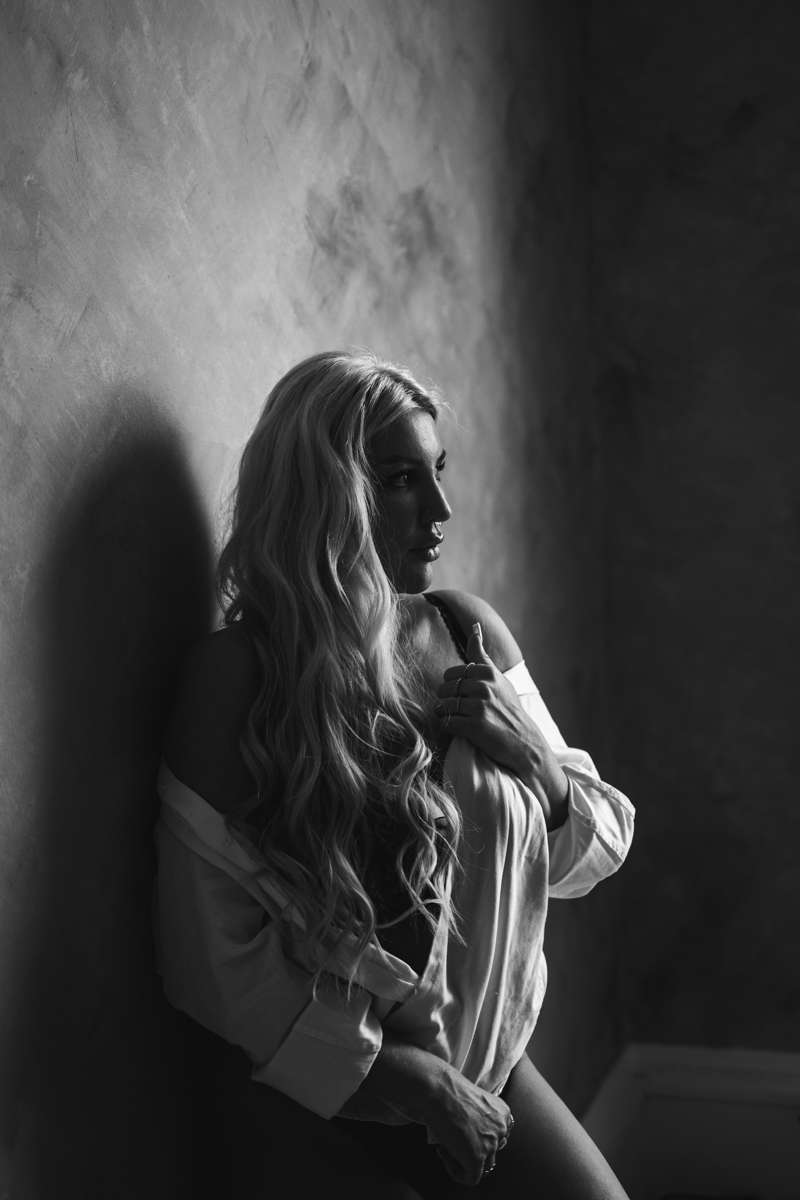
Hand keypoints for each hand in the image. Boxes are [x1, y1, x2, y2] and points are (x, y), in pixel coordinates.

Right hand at [422, 1061, 513, 1185]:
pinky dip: (457, 1172)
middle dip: (473, 1149)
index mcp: (502, 1113)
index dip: (479, 1138)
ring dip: (465, 1160)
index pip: (497, 1136)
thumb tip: (469, 1132)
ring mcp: (490, 1145)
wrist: (440, 1091)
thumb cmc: (449, 1090)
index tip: (464, 1131)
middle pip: (491, 1151)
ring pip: (482, 1166)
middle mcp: (501, 1129)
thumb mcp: (473, 1101)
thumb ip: (479, 1118)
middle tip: (454, 1140)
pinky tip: (446, 1155)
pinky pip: (471, 1178)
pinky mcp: (477, 1158)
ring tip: (448, 1146)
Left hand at [434, 623, 568, 829]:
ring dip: (446, 712)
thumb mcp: (499, 678)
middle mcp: (484, 687)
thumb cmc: (509, 709)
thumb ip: (481, 654)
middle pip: (446, 688)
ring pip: (444, 704)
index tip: (462, 693)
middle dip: (447, 698)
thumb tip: (474, 626)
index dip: (453, 684)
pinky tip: (458, 727)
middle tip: (458, 707)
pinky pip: (447, 722)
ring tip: (458, 717)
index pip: (453, 672)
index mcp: (489, 673)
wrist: (524, 743)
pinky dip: (448, 725)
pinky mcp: (475, 728)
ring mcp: (480, 708)